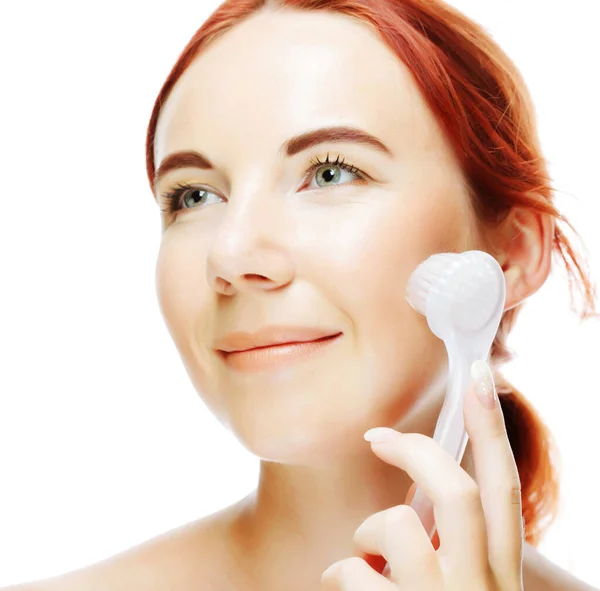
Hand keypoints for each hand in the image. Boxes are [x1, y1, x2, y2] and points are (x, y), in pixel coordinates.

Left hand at [321, 360, 522, 590]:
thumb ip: (456, 549)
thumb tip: (424, 501)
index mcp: (501, 578)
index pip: (504, 491)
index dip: (492, 431)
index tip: (478, 375)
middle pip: (459, 494)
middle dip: (414, 453)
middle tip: (379, 437)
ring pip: (397, 527)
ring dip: (367, 530)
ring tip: (364, 554)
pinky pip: (353, 573)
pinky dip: (341, 572)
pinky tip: (346, 587)